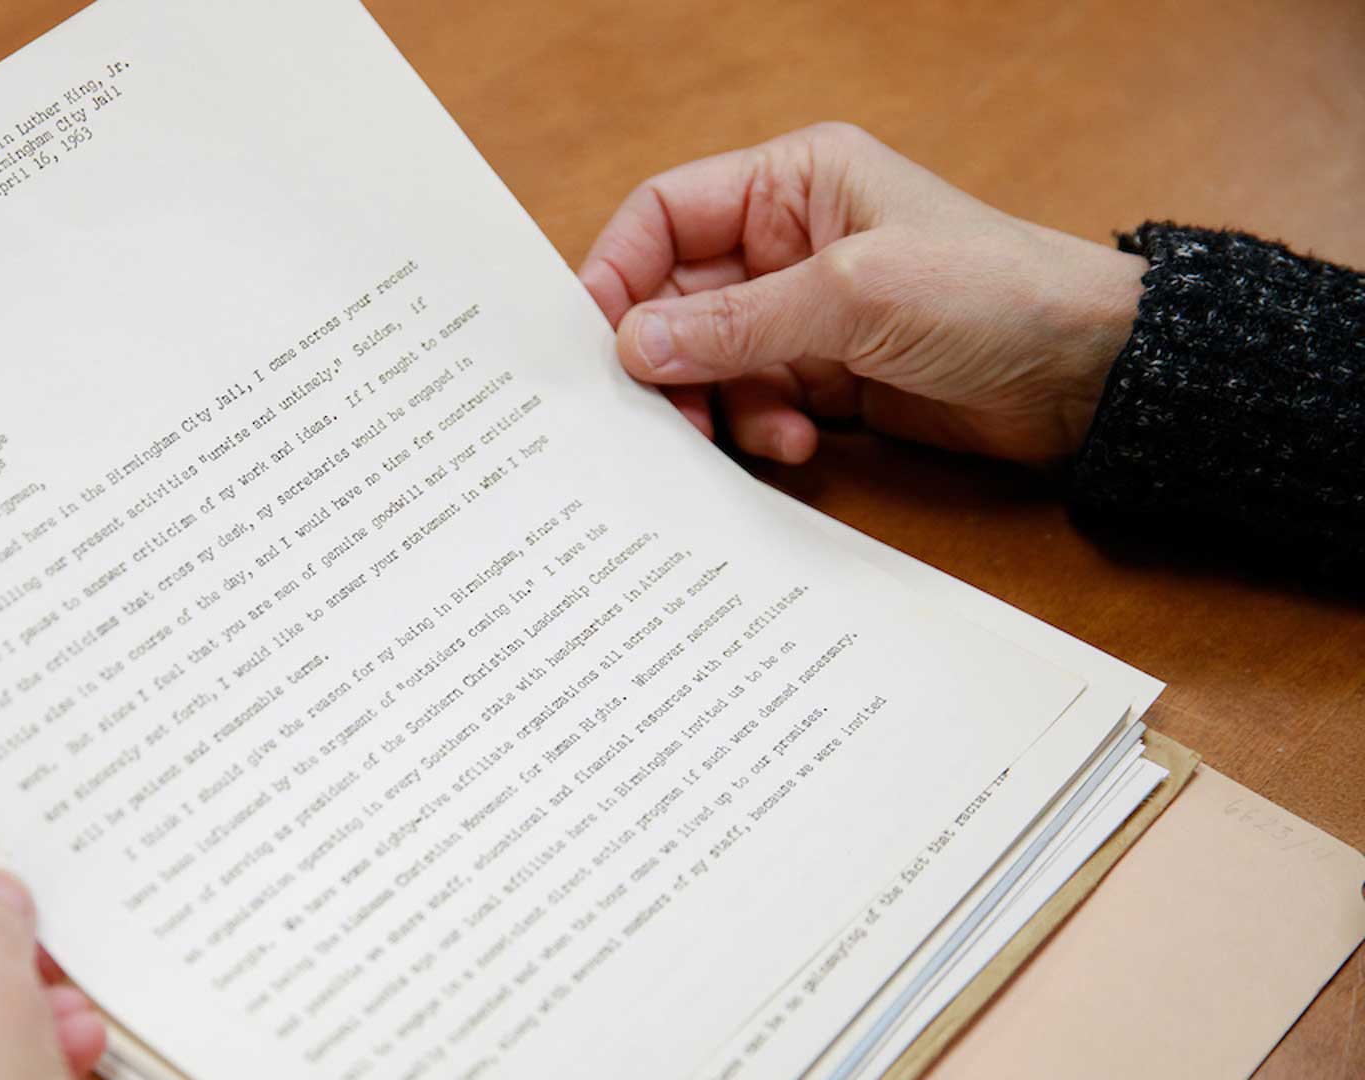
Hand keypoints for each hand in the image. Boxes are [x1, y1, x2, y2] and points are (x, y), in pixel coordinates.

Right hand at [578, 122, 1146, 464]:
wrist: (1086, 373)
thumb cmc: (992, 292)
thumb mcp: (854, 296)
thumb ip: (737, 324)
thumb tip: (634, 345)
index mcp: (791, 183)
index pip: (665, 215)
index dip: (617, 272)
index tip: (590, 339)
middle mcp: (786, 242)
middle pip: (676, 299)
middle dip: (667, 358)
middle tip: (659, 414)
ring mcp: (805, 313)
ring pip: (709, 361)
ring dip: (718, 404)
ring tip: (755, 434)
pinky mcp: (825, 374)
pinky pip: (752, 403)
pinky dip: (760, 428)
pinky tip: (800, 444)